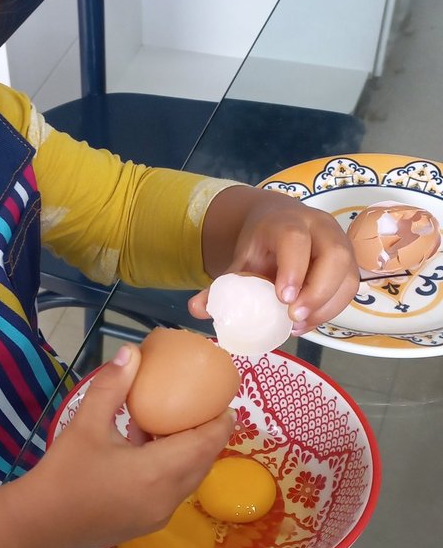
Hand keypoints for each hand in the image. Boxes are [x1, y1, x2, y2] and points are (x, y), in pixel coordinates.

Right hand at [32, 344, 233, 547]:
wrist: (38, 525)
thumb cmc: (64, 473)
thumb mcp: (86, 424)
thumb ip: (112, 387)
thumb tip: (131, 352)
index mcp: (159, 472)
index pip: (206, 445)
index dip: (221, 424)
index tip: (227, 403)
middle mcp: (167, 498)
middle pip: (202, 463)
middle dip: (208, 437)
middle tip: (205, 410)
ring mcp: (158, 515)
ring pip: (188, 480)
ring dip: (188, 454)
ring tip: (174, 426)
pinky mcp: (145, 524)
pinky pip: (171, 492)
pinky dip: (170, 470)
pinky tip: (144, 450)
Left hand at [189, 186, 359, 333]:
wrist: (279, 224)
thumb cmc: (259, 246)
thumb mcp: (240, 261)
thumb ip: (221, 285)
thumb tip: (197, 309)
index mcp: (287, 222)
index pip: (295, 239)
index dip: (293, 269)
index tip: (283, 299)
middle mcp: (319, 227)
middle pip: (334, 255)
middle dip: (317, 291)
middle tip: (293, 317)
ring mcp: (339, 243)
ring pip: (347, 274)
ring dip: (326, 305)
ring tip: (297, 325)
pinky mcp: (349, 263)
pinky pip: (350, 288)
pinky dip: (330, 310)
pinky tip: (306, 323)